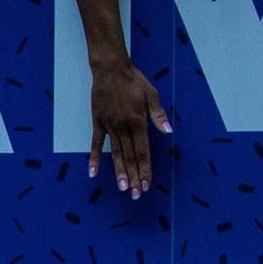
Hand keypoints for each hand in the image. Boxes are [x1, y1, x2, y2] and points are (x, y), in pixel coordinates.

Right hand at [87, 62, 170, 197]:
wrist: (110, 69)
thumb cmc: (134, 81)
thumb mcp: (152, 94)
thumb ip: (158, 115)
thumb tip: (168, 131)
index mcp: (138, 121)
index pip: (142, 151)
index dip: (145, 169)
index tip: (147, 184)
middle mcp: (123, 126)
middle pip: (129, 157)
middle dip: (134, 177)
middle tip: (136, 194)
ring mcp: (109, 125)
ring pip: (115, 154)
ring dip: (119, 172)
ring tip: (123, 188)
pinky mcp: (98, 122)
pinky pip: (95, 143)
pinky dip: (94, 158)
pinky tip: (93, 173)